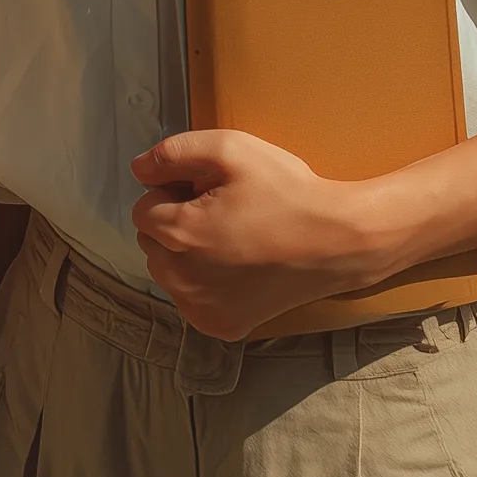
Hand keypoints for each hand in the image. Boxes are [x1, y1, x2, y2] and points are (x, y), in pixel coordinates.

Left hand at [129, 130, 385, 339]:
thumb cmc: (286, 190)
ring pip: (168, 273)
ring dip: (185, 254)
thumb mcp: (232, 149)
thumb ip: (174, 152)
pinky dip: (203, 283)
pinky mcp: (222, 327)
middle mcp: (183, 279)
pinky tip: (237, 267)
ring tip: (231, 237)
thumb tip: (138, 169)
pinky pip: (191, 300)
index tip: (208, 189)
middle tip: (222, 211)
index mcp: (180, 233)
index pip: (143, 210)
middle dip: (176, 223)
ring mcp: (202, 309)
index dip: (173, 193)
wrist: (338, 242)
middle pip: (152, 243)